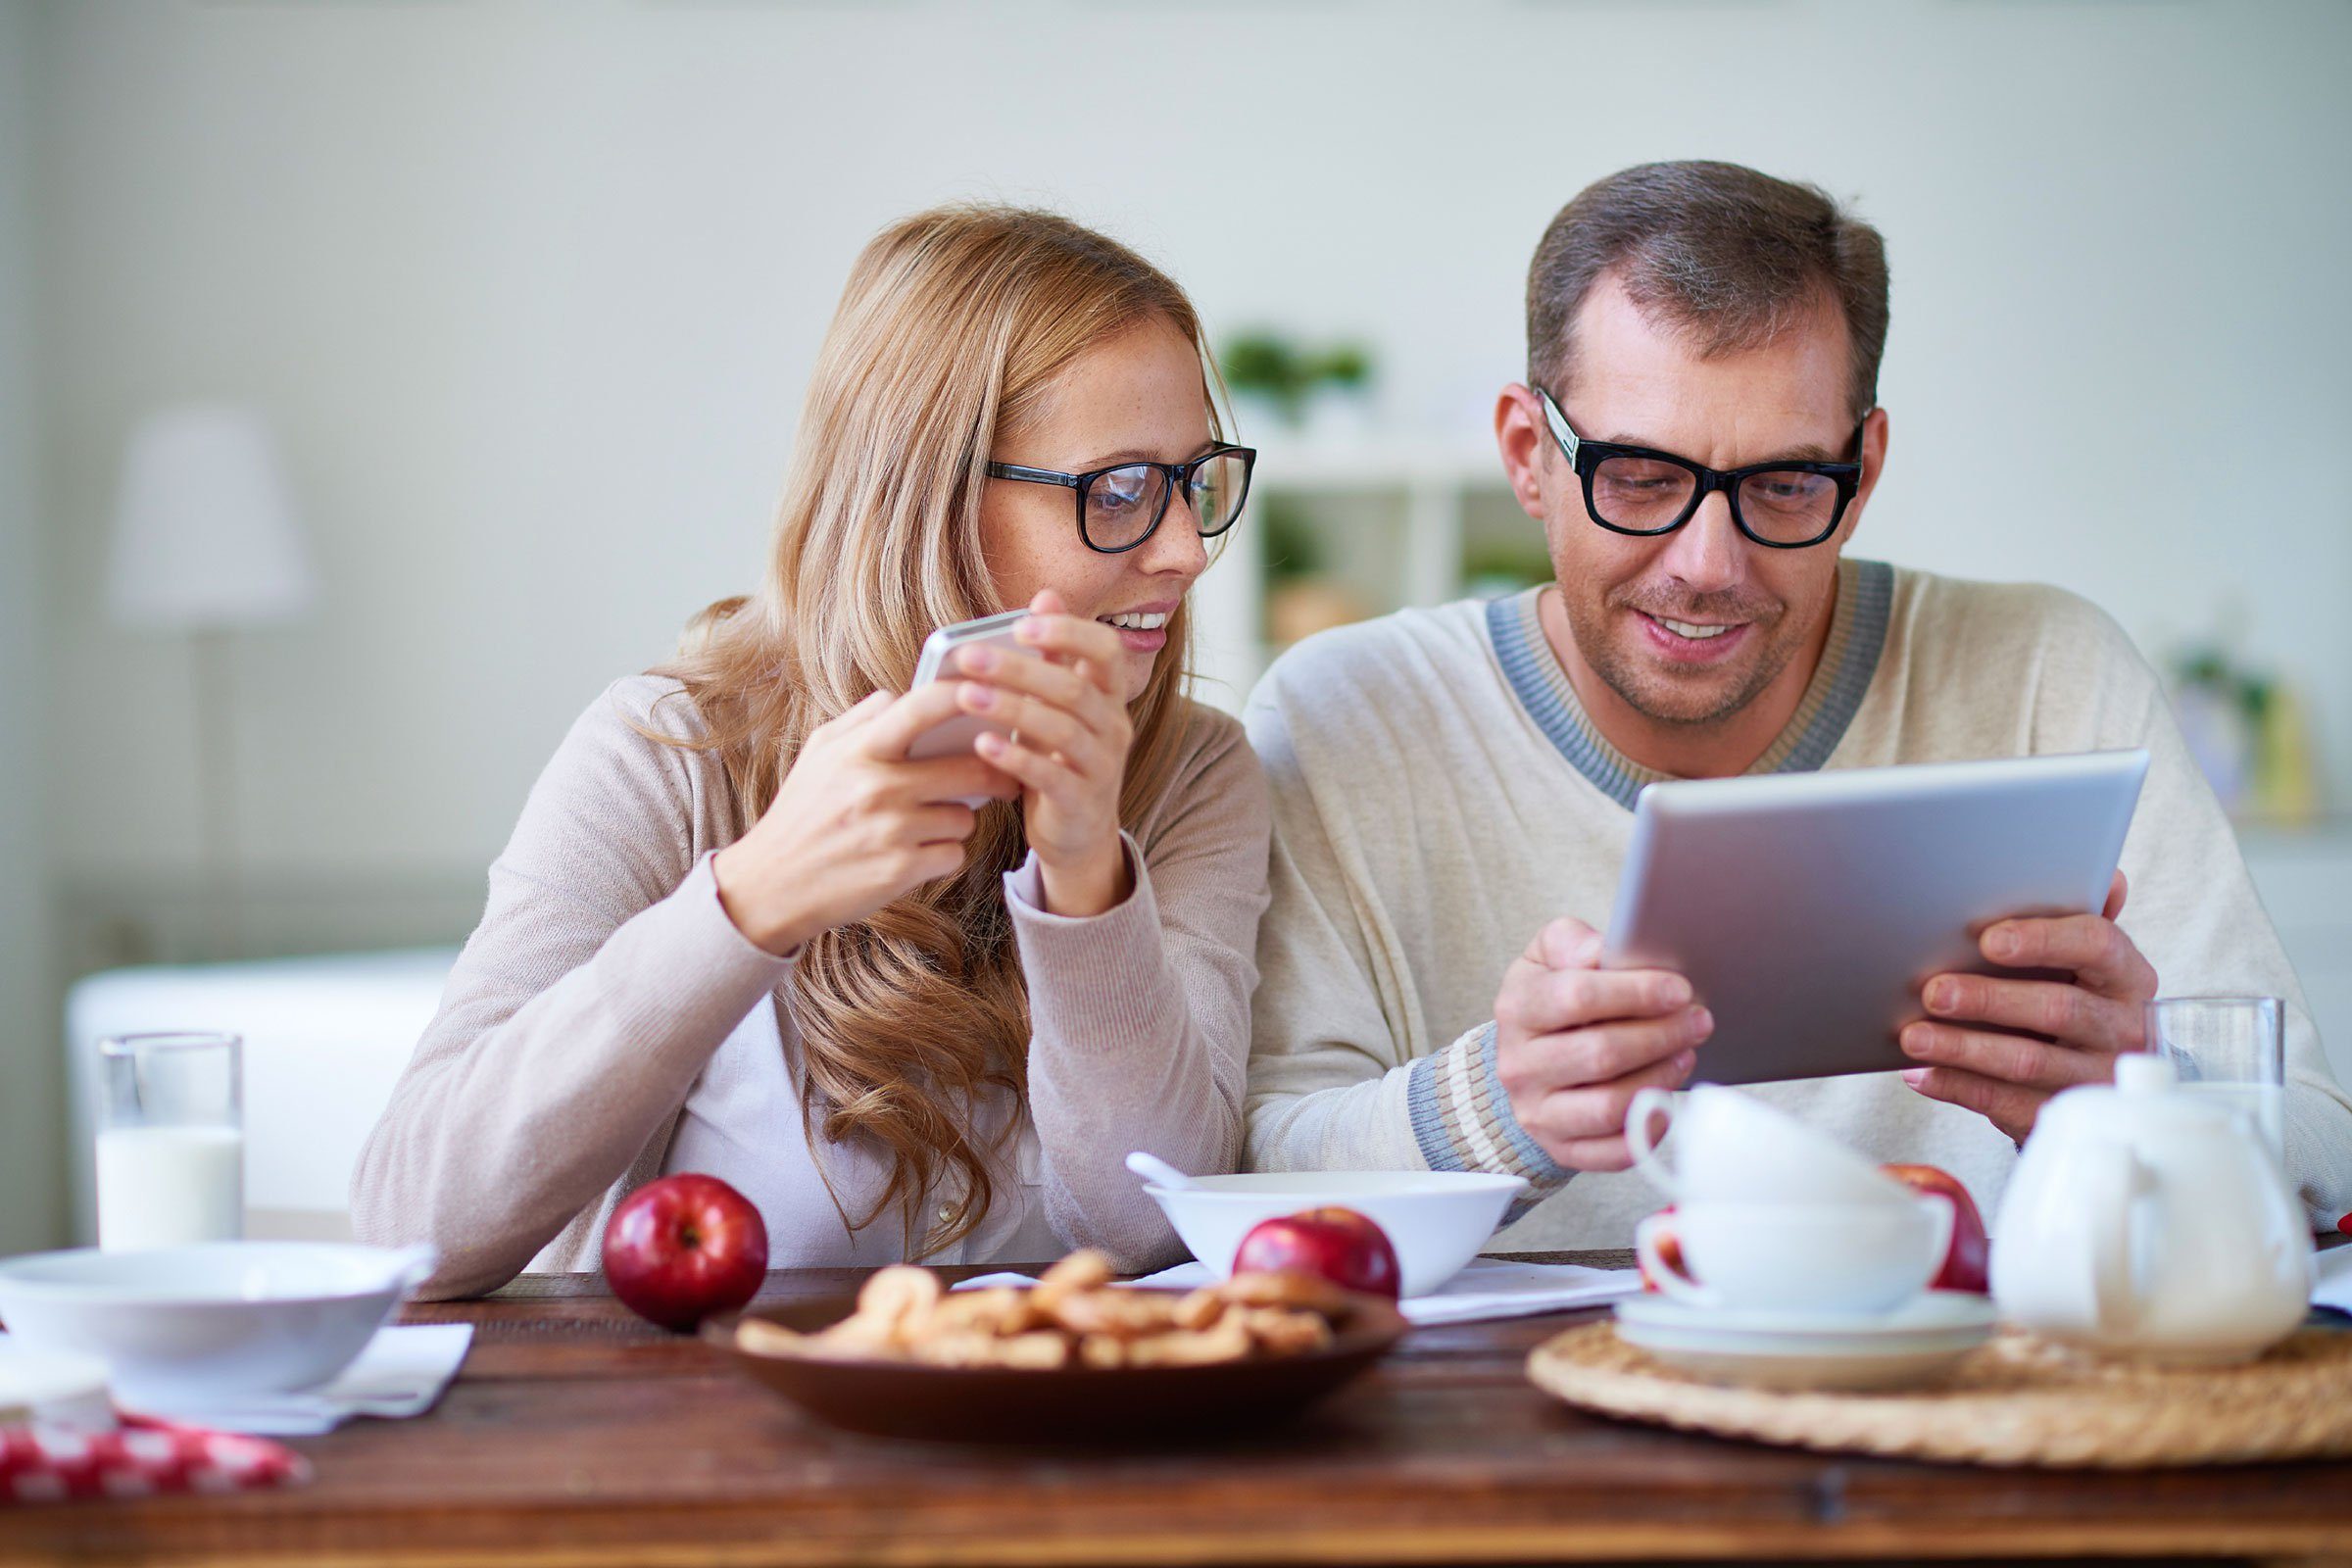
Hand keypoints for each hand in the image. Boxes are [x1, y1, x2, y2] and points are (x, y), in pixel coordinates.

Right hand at [711, 684, 1016, 954]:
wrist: (770, 886)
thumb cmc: (801, 814)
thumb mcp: (819, 755)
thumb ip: (862, 720)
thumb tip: (903, 696)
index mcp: (858, 751)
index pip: (922, 708)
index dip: (964, 696)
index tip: (995, 696)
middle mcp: (877, 787)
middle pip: (971, 769)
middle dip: (994, 774)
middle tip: (1004, 779)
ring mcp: (892, 830)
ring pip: (965, 817)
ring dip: (955, 821)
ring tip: (924, 825)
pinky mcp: (901, 870)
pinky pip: (954, 853)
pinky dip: (942, 855)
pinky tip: (915, 855)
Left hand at [952, 589, 1134, 917]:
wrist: (1077, 835)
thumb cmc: (1059, 759)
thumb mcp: (1057, 706)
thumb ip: (1053, 656)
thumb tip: (1045, 596)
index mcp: (1109, 696)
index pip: (1107, 651)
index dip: (1069, 633)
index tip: (1022, 623)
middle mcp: (1113, 727)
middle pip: (1074, 689)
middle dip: (1019, 669)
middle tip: (969, 656)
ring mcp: (1101, 767)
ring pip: (1062, 730)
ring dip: (1011, 709)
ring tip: (965, 696)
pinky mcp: (1081, 802)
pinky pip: (1050, 776)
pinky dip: (1016, 758)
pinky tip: (981, 745)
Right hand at [1492, 917, 1710, 1170]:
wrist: (1523, 1061)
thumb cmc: (1548, 1003)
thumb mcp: (1547, 958)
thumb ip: (1570, 941)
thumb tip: (1601, 951)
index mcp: (1517, 1009)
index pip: (1576, 997)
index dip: (1636, 992)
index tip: (1678, 988)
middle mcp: (1520, 1066)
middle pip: (1601, 1054)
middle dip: (1661, 1034)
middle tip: (1698, 1020)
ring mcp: (1538, 1113)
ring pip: (1609, 1105)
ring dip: (1660, 1079)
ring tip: (1686, 1054)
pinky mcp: (1561, 1149)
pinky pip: (1613, 1152)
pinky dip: (1648, 1129)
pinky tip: (1667, 1102)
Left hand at [1899, 871, 2158, 1142]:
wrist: (2102, 1079)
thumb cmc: (2082, 999)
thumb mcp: (2089, 962)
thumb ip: (2087, 918)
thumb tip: (2110, 879)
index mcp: (2128, 977)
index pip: (2098, 946)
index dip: (2043, 940)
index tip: (1989, 939)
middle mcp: (2122, 1028)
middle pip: (2058, 1008)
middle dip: (1990, 999)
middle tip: (1934, 990)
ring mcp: (2096, 1077)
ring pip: (2028, 1063)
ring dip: (1964, 1048)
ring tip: (1913, 1036)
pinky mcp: (2063, 1114)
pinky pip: (2007, 1104)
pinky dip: (1959, 1086)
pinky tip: (1922, 1072)